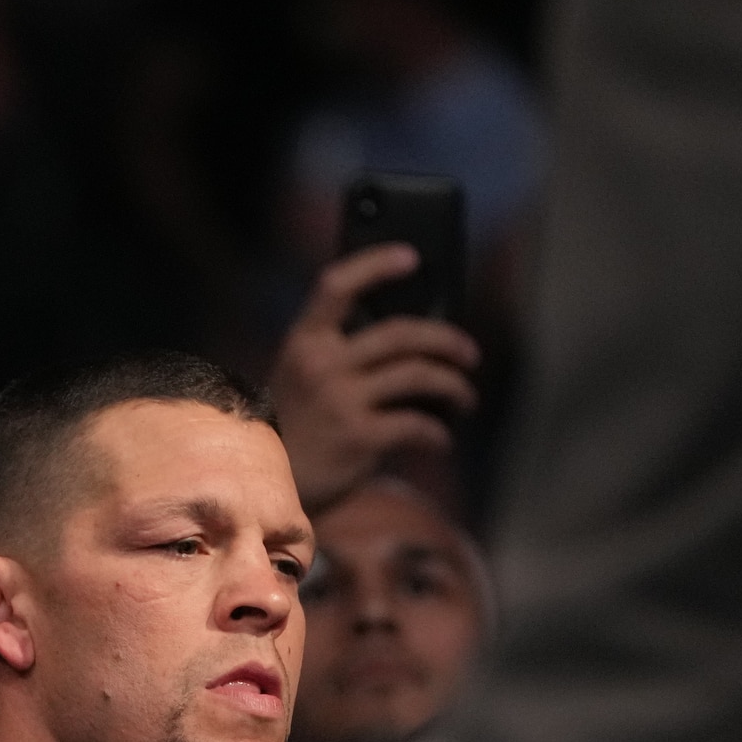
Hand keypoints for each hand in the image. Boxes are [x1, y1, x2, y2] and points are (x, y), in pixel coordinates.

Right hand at [268, 244, 479, 514]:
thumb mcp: (301, 376)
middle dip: (447, 341)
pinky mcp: (359, 438)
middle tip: (470, 354)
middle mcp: (322, 364)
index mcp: (304, 341)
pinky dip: (438, 433)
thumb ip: (339, 352)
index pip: (337, 285)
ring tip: (466, 398)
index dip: (375, 265)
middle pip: (401, 334)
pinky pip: (417, 425)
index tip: (412, 257)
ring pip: (419, 375)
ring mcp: (341, 400)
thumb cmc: (295, 427)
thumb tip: (413, 341)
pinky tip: (442, 440)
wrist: (271, 484)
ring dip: (454, 386)